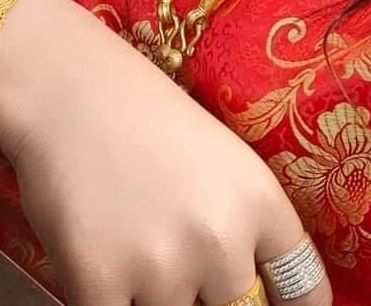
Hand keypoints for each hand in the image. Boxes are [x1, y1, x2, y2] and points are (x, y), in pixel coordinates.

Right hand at [0, 0, 333, 305]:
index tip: (266, 303)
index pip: (306, 294)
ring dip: (154, 296)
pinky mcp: (100, 285)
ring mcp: (162, 267)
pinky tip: (102, 263)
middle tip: (177, 254)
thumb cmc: (142, 116)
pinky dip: (109, 300)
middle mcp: (221, 239)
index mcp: (260, 202)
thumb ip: (244, 226)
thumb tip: (251, 291)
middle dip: (211, 298)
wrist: (64, 88)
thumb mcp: (221, 159)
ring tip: (132, 241)